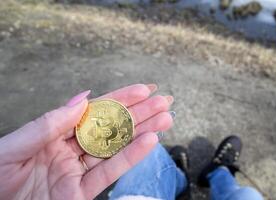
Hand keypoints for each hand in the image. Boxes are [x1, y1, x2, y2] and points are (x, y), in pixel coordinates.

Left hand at [0, 84, 173, 199]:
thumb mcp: (16, 145)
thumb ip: (49, 123)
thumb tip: (83, 99)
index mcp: (53, 133)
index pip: (93, 112)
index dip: (119, 99)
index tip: (141, 89)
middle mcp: (69, 150)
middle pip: (110, 128)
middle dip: (139, 113)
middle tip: (164, 100)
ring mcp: (76, 171)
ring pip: (115, 149)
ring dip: (143, 132)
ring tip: (166, 118)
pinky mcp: (80, 194)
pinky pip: (108, 174)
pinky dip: (130, 158)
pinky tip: (149, 142)